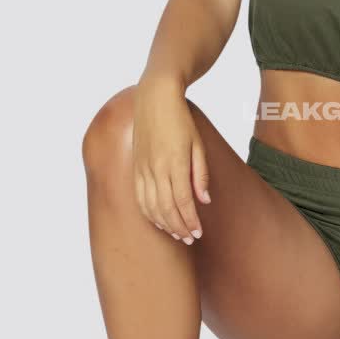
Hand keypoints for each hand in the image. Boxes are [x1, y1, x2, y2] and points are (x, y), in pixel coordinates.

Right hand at [133, 77, 210, 243]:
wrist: (155, 99)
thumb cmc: (181, 121)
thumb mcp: (198, 145)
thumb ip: (200, 174)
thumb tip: (204, 200)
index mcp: (175, 163)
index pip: (183, 202)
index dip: (190, 221)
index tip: (198, 233)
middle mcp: (156, 169)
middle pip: (166, 208)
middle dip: (179, 227)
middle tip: (190, 239)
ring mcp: (143, 169)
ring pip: (151, 206)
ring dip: (165, 224)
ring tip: (178, 234)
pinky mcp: (135, 167)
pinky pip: (140, 198)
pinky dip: (149, 213)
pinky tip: (159, 221)